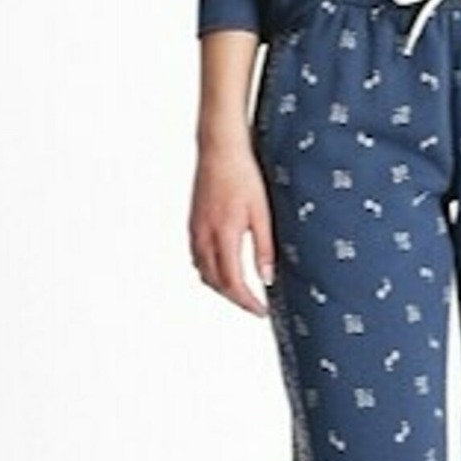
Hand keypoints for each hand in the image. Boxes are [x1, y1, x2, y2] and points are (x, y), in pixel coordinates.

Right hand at [189, 137, 275, 315]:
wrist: (219, 150)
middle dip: (234, 298)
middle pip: (215, 282)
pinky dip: (209, 271)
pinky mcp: (193, 223)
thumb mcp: (262, 213)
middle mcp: (204, 237)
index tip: (261, 310)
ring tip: (241, 291)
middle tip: (254, 305)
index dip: (247, 302)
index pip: (232, 282)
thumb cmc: (242, 175)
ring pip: (203, 272)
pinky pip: (197, 258)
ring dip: (220, 287)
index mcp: (223, 236)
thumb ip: (264, 247)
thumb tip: (267, 277)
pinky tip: (222, 268)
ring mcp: (195, 230)